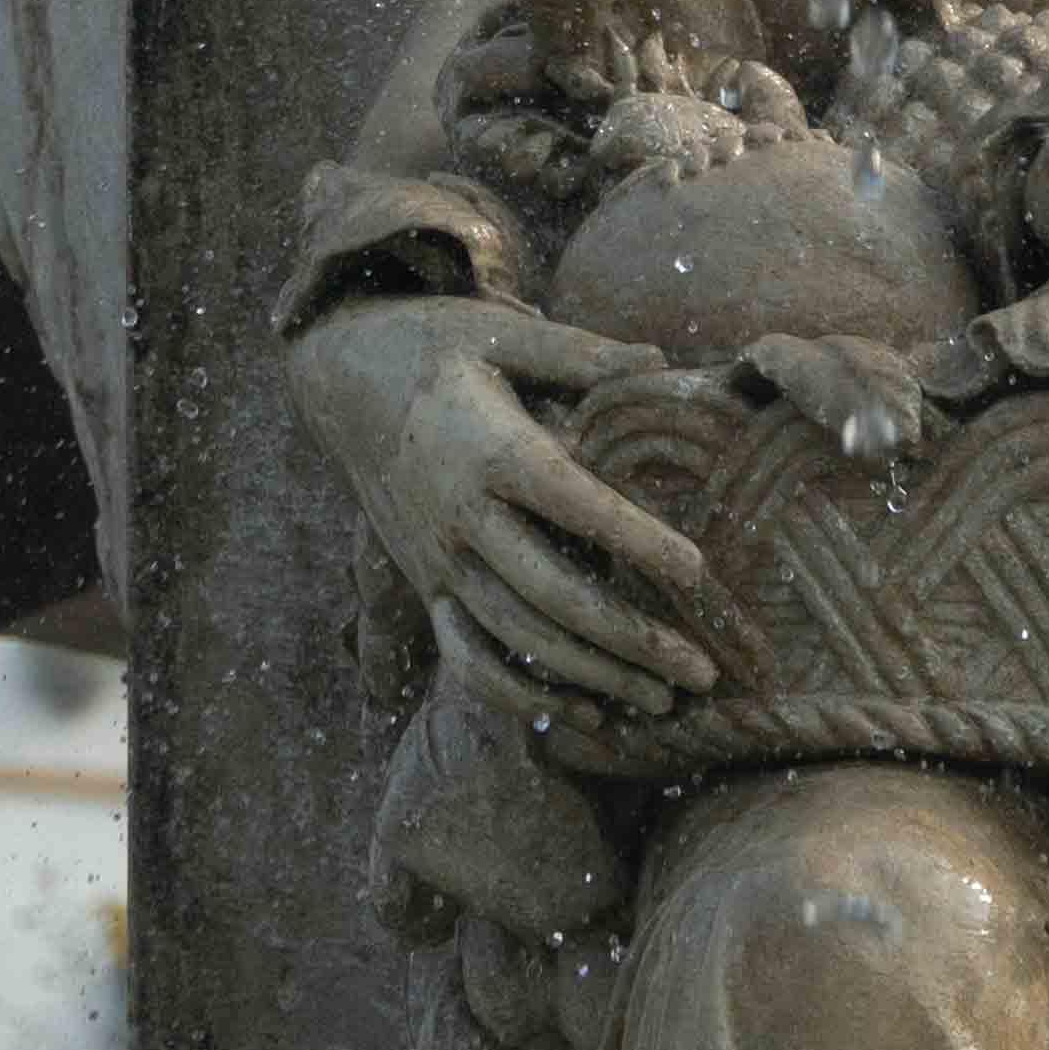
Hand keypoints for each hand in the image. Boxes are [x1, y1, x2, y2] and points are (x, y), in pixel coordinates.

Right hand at [285, 295, 716, 725]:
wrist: (346, 380)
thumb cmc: (441, 349)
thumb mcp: (504, 334)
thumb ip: (581, 355)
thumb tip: (659, 363)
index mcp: (485, 448)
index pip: (568, 500)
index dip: (632, 538)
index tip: (697, 570)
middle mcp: (458, 516)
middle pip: (549, 593)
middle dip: (629, 639)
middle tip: (703, 671)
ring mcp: (438, 562)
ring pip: (517, 638)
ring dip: (593, 678)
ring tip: (665, 700)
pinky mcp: (427, 588)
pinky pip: (469, 658)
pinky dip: (523, 696)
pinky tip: (587, 715)